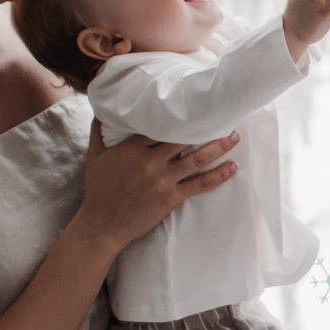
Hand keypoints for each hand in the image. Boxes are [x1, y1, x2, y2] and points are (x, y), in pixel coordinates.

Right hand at [69, 120, 238, 246]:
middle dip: (205, 125)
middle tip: (223, 114)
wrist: (102, 225)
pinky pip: (200, 184)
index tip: (196, 103)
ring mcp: (162, 180)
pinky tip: (233, 167)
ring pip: (197, 158)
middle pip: (184, 137)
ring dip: (219, 146)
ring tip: (234, 136)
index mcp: (132, 147)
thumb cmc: (98, 190)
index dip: (180, 113)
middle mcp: (150, 161)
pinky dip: (219, 175)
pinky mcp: (171, 198)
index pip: (160, 123)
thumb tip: (103, 108)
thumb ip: (99, 130)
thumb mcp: (94, 156)